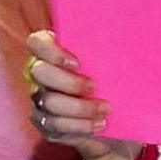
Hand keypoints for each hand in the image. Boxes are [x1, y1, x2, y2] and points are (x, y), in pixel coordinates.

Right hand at [19, 29, 138, 159]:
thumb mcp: (113, 61)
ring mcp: (40, 100)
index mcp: (52, 53)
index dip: (52, 52)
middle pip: (40, 72)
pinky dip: (79, 126)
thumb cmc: (114, 82)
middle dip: (69, 82)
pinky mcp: (46, 125)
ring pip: (48, 102)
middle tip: (95, 86)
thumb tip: (123, 33)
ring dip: (79, 107)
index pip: (37, 43)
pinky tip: (99, 124)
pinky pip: (55, 126)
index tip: (77, 64)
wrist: (118, 118)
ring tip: (106, 109)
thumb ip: (106, 50)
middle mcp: (40, 75)